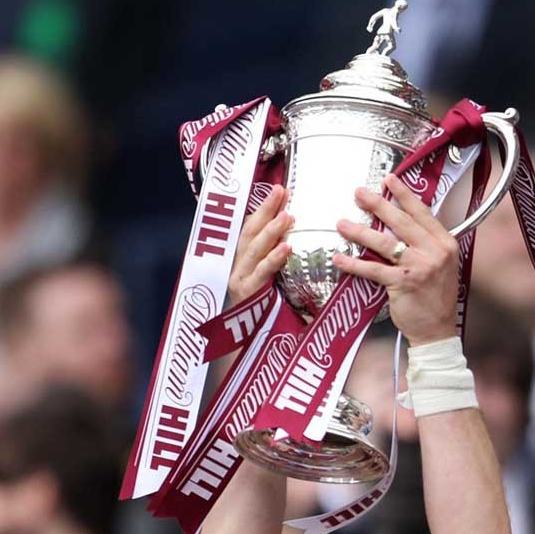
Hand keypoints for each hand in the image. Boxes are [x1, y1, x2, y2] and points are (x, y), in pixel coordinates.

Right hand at [228, 185, 291, 303]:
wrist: (251, 343)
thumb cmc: (266, 310)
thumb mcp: (272, 280)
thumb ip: (277, 259)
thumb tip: (296, 233)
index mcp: (242, 259)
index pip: (251, 227)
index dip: (264, 208)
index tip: (281, 190)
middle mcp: (237, 266)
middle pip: (250, 233)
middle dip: (265, 211)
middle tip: (282, 192)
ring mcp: (240, 281)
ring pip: (254, 250)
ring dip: (270, 231)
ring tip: (287, 216)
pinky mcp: (247, 296)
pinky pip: (262, 274)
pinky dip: (274, 260)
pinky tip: (287, 247)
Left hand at [333, 174, 459, 345]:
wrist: (437, 330)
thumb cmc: (435, 299)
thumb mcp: (440, 265)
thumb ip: (425, 245)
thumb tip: (402, 225)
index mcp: (444, 243)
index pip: (422, 213)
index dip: (404, 195)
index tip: (390, 179)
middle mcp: (434, 252)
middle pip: (401, 222)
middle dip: (378, 204)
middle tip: (359, 193)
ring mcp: (419, 267)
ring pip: (385, 243)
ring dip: (360, 232)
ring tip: (341, 224)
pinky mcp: (403, 284)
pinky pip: (373, 269)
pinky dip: (354, 264)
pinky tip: (339, 259)